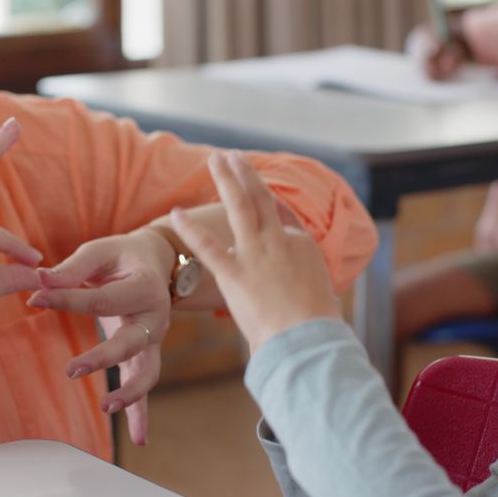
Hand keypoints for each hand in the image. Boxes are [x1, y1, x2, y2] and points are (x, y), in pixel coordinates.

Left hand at [26, 229, 176, 445]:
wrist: (155, 262)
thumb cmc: (121, 256)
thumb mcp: (99, 251)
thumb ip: (72, 269)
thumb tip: (39, 280)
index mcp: (145, 286)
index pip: (103, 300)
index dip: (66, 299)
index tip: (34, 297)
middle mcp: (156, 317)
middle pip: (131, 343)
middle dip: (102, 358)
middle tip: (71, 370)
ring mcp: (154, 340)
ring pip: (147, 372)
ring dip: (130, 394)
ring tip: (106, 407)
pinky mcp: (147, 355)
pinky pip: (145, 387)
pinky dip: (143, 414)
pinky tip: (139, 439)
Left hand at [170, 153, 341, 354]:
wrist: (308, 339)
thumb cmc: (316, 326)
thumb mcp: (321, 296)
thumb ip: (304, 285)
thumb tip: (305, 295)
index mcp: (301, 245)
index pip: (283, 219)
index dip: (269, 206)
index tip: (258, 193)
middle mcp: (279, 241)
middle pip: (261, 199)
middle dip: (246, 175)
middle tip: (233, 157)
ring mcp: (256, 254)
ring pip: (240, 206)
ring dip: (227, 180)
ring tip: (216, 160)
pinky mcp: (235, 273)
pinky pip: (207, 246)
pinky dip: (189, 229)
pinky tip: (176, 214)